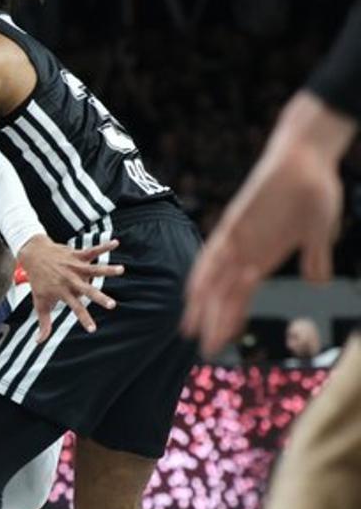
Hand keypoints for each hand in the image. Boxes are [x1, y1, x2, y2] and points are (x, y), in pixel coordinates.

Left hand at [17, 234, 122, 341]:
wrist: (33, 255)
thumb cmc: (38, 281)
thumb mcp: (39, 303)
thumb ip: (43, 323)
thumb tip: (38, 342)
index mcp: (63, 292)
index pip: (75, 308)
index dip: (84, 319)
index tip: (93, 329)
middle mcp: (70, 280)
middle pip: (86, 290)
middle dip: (99, 298)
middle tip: (112, 305)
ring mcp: (74, 266)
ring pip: (92, 269)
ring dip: (106, 269)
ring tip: (121, 270)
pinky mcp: (76, 255)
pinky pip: (92, 250)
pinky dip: (104, 247)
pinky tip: (116, 243)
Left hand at [182, 96, 348, 355]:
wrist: (306, 158)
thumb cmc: (314, 192)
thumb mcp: (318, 233)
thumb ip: (315, 258)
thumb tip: (318, 283)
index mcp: (261, 257)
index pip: (238, 297)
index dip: (228, 321)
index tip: (219, 343)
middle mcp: (243, 251)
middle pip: (221, 294)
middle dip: (212, 322)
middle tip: (204, 350)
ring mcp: (236, 238)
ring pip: (213, 279)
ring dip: (201, 305)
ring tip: (190, 330)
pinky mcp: (234, 223)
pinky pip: (215, 253)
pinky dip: (205, 273)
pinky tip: (195, 293)